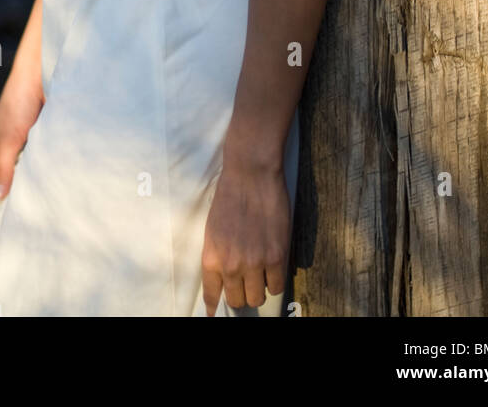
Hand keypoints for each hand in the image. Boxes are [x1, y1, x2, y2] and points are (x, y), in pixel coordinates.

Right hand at [0, 66, 44, 202]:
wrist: (42, 74)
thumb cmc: (19, 104)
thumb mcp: (9, 141)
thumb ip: (4, 170)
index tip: (9, 215)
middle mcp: (6, 144)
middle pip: (12, 173)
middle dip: (21, 185)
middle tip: (32, 208)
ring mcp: (24, 138)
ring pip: (29, 164)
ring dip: (36, 172)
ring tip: (46, 194)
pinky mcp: (41, 132)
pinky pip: (42, 154)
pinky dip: (47, 161)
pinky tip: (56, 174)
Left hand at [201, 162, 289, 314]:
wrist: (251, 173)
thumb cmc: (230, 196)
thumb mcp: (213, 229)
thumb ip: (218, 255)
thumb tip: (222, 277)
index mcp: (211, 257)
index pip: (211, 295)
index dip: (214, 308)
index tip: (215, 314)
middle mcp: (231, 265)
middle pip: (237, 300)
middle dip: (241, 294)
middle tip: (246, 282)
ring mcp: (254, 263)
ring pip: (257, 297)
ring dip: (259, 289)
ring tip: (260, 273)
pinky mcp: (276, 256)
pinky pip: (277, 286)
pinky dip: (275, 281)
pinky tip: (273, 268)